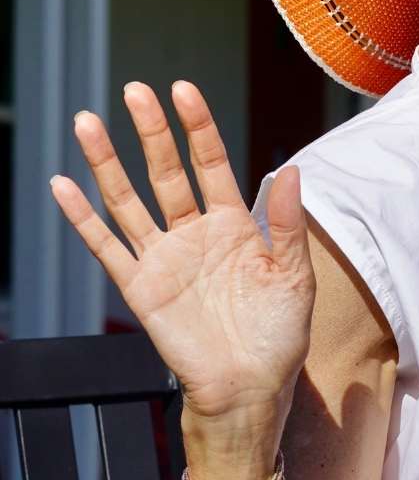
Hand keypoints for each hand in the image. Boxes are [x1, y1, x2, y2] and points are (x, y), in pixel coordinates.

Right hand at [50, 81, 315, 434]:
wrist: (250, 389)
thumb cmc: (278, 335)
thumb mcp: (294, 275)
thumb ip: (288, 223)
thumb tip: (291, 168)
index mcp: (235, 224)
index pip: (212, 163)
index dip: (198, 127)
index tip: (183, 90)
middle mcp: (195, 233)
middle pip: (167, 171)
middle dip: (152, 131)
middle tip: (135, 91)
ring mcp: (164, 258)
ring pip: (129, 199)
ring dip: (107, 162)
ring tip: (87, 122)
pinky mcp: (140, 288)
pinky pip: (106, 246)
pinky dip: (82, 217)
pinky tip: (62, 185)